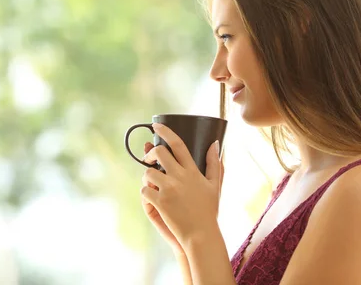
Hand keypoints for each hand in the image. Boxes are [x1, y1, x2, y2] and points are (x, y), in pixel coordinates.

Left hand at [140, 123, 224, 248]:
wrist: (201, 234)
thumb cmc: (208, 210)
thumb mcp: (214, 185)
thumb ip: (214, 163)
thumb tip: (215, 143)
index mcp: (192, 171)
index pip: (177, 144)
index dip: (165, 132)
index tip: (156, 126)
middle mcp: (180, 177)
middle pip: (159, 153)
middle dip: (151, 153)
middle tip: (150, 158)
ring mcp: (168, 189)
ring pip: (148, 172)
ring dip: (148, 175)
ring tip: (153, 182)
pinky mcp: (160, 202)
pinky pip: (145, 190)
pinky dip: (146, 192)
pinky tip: (152, 196)